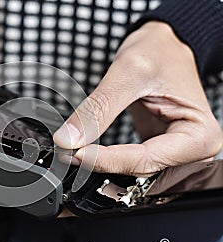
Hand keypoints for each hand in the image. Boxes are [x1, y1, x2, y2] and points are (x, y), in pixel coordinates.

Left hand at [54, 22, 222, 176]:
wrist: (163, 44)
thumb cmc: (159, 52)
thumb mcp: (128, 73)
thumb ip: (98, 109)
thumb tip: (68, 139)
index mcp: (200, 135)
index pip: (147, 160)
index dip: (108, 160)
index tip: (76, 153)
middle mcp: (192, 150)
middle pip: (141, 170)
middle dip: (103, 163)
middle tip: (68, 152)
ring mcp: (173, 152)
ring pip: (132, 170)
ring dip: (102, 163)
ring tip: (72, 151)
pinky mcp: (156, 149)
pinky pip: (128, 161)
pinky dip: (106, 157)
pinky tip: (86, 150)